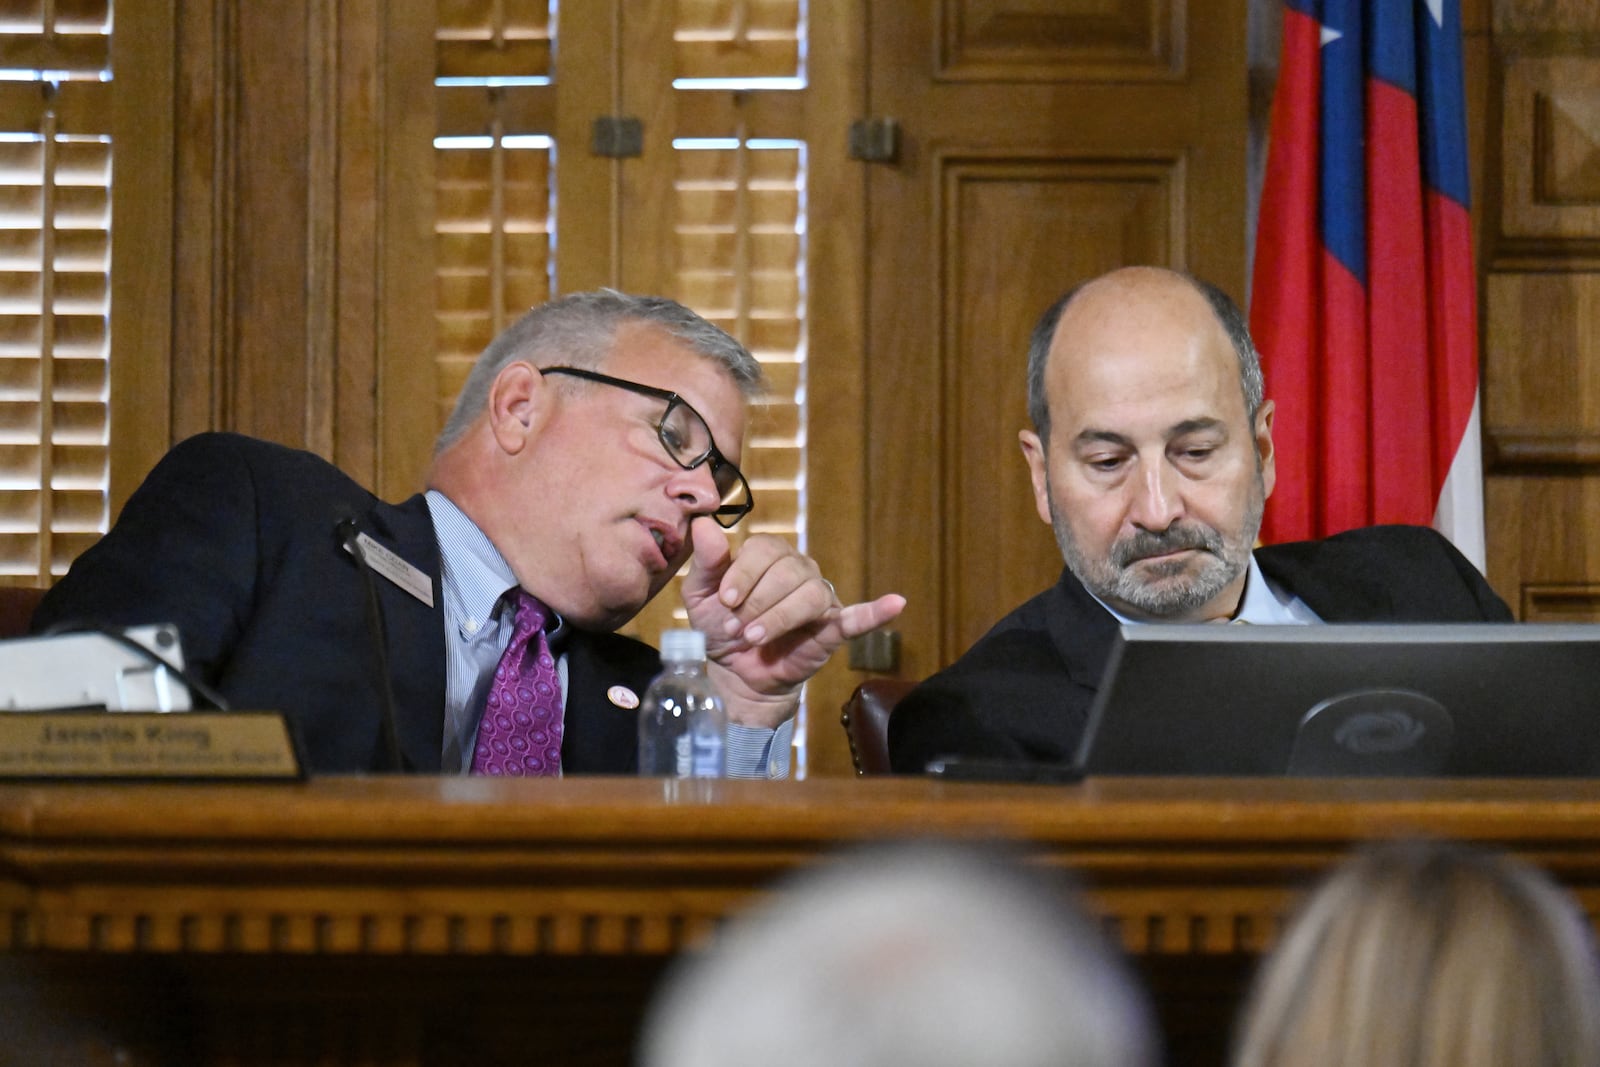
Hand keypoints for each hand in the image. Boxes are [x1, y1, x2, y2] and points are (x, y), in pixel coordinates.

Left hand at [680, 520, 905, 728]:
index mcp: (769, 556)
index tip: (725, 601)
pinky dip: (876, 612)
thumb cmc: (720, 628)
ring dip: (779, 618)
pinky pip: (858, 618)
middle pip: (788, 571)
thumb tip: (704, 524)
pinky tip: (895, 604)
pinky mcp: (832, 629)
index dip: (744, 574)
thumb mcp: (702, 596)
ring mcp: (819, 598)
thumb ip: (707, 562)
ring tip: (756, 638)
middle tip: (738, 629)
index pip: (765, 549)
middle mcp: (799, 570)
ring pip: (810, 594)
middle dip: (757, 602)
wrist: (733, 674)